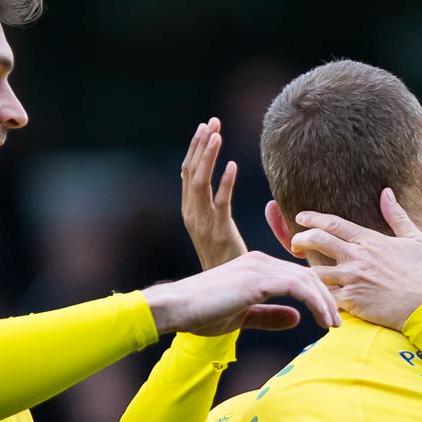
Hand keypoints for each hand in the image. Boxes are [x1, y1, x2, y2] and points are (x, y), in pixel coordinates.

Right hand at [143, 252, 338, 336]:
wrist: (175, 308)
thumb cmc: (201, 313)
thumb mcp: (242, 317)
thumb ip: (269, 316)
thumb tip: (297, 319)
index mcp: (257, 266)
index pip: (298, 276)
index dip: (318, 294)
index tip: (330, 316)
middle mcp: (260, 261)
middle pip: (307, 275)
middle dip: (328, 298)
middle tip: (340, 321)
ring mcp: (258, 267)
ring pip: (307, 280)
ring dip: (325, 303)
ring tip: (335, 325)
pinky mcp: (256, 279)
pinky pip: (297, 287)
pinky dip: (315, 303)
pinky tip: (323, 320)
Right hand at [180, 117, 248, 269]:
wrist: (218, 300)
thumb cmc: (222, 265)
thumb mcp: (214, 232)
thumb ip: (215, 208)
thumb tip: (221, 184)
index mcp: (190, 212)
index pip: (188, 173)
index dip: (195, 149)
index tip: (205, 127)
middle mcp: (192, 214)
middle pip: (191, 172)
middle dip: (200, 145)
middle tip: (211, 121)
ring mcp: (203, 223)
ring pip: (200, 182)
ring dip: (208, 156)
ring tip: (216, 133)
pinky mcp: (219, 233)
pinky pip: (221, 203)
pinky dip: (225, 183)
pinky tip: (233, 166)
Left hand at [291, 188, 421, 329]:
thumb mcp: (415, 239)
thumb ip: (397, 216)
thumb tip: (386, 193)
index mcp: (369, 241)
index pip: (333, 224)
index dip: (313, 219)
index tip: (301, 218)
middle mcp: (356, 258)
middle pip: (317, 242)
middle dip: (300, 239)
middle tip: (296, 243)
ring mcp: (352, 280)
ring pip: (316, 272)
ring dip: (308, 271)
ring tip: (306, 272)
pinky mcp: (352, 303)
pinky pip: (325, 297)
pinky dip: (319, 295)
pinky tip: (316, 295)